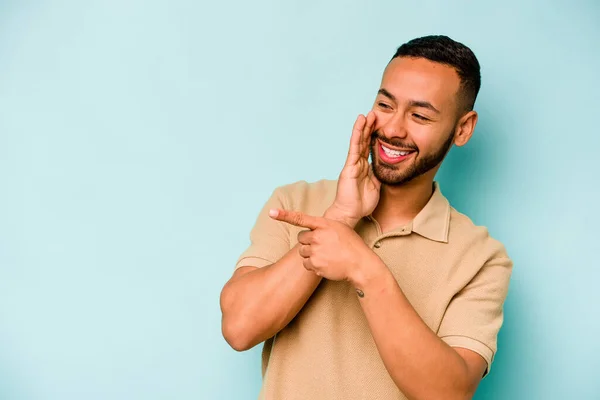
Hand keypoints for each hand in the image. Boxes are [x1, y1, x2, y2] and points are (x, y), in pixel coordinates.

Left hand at [269, 208, 377, 282]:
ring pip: (302, 252)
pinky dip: (313, 265)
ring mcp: (316, 251)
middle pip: (301, 238)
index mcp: (324, 224)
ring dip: (310, 254)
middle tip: (323, 246)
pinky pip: (306, 264)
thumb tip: (311, 230)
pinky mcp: (315, 264)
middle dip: (308, 242)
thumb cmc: (352, 244)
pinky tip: (326, 263)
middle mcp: (318, 236)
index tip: (271, 212)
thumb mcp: (339, 228)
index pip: (300, 218)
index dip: (284, 215)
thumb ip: (324, 227)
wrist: (360, 263)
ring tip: (326, 255)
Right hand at [327, 111, 380, 227]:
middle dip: (370, 127)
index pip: (369, 147)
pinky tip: (360, 123)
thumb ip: (379, 174)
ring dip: (363, 127)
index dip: (374, 136)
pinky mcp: (349, 165)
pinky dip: (357, 133)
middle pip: (364, 141)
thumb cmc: (361, 203)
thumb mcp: (376, 185)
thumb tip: (386, 166)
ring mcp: (353, 163)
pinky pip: (354, 146)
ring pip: (359, 141)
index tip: (380, 124)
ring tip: (368, 114)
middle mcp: (358, 163)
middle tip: (376, 113)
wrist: (350, 213)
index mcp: (364, 167)